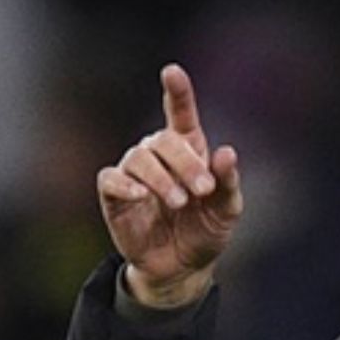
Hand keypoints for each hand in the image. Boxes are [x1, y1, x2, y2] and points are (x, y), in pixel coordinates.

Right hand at [96, 63, 243, 308]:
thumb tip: (227, 153)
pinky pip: (111, 179)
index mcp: (188, 150)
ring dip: (161, 178)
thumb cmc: (205, 232)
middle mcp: (158, 155)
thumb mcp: (227, 211)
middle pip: (163, 140)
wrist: (182, 268)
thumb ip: (228, 183)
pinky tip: (140, 195)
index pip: (180, 114)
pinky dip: (124, 184)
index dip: (177, 92)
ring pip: (139, 157)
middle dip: (185, 162)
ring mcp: (134, 174)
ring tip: (179, 202)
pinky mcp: (114, 196)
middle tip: (202, 189)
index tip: (172, 71)